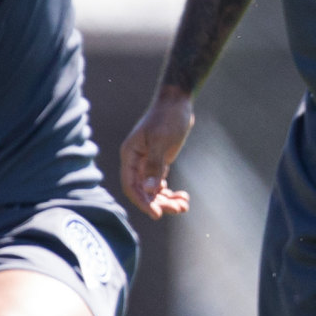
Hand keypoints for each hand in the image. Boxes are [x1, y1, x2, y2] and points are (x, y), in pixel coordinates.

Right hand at [118, 91, 194, 219]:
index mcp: (130, 155)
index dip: (143, 202)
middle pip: (143, 191)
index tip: (158, 214)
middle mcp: (135, 162)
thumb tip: (150, 190)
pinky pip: (160, 184)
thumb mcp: (162, 141)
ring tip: (184, 205)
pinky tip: (183, 196)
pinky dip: (171, 192)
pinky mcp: (158, 163)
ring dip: (167, 200)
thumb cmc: (168, 117)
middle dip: (160, 202)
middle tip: (178, 209)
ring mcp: (147, 164)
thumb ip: (154, 165)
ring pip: (153, 190)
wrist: (178, 102)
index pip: (131, 185)